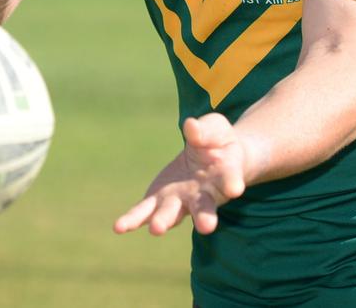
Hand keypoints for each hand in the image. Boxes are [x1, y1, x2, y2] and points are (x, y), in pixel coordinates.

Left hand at [114, 113, 247, 236]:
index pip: (230, 179)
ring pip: (174, 214)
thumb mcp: (215, 128)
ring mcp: (181, 200)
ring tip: (156, 229)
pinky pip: (146, 211)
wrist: (215, 156)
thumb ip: (204, 130)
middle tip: (207, 227)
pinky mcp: (159, 199)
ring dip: (165, 221)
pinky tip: (119, 227)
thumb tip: (190, 127)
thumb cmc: (219, 141)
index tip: (235, 188)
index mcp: (225, 175)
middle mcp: (204, 195)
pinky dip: (133, 219)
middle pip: (204, 207)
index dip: (231, 182)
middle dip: (204, 217)